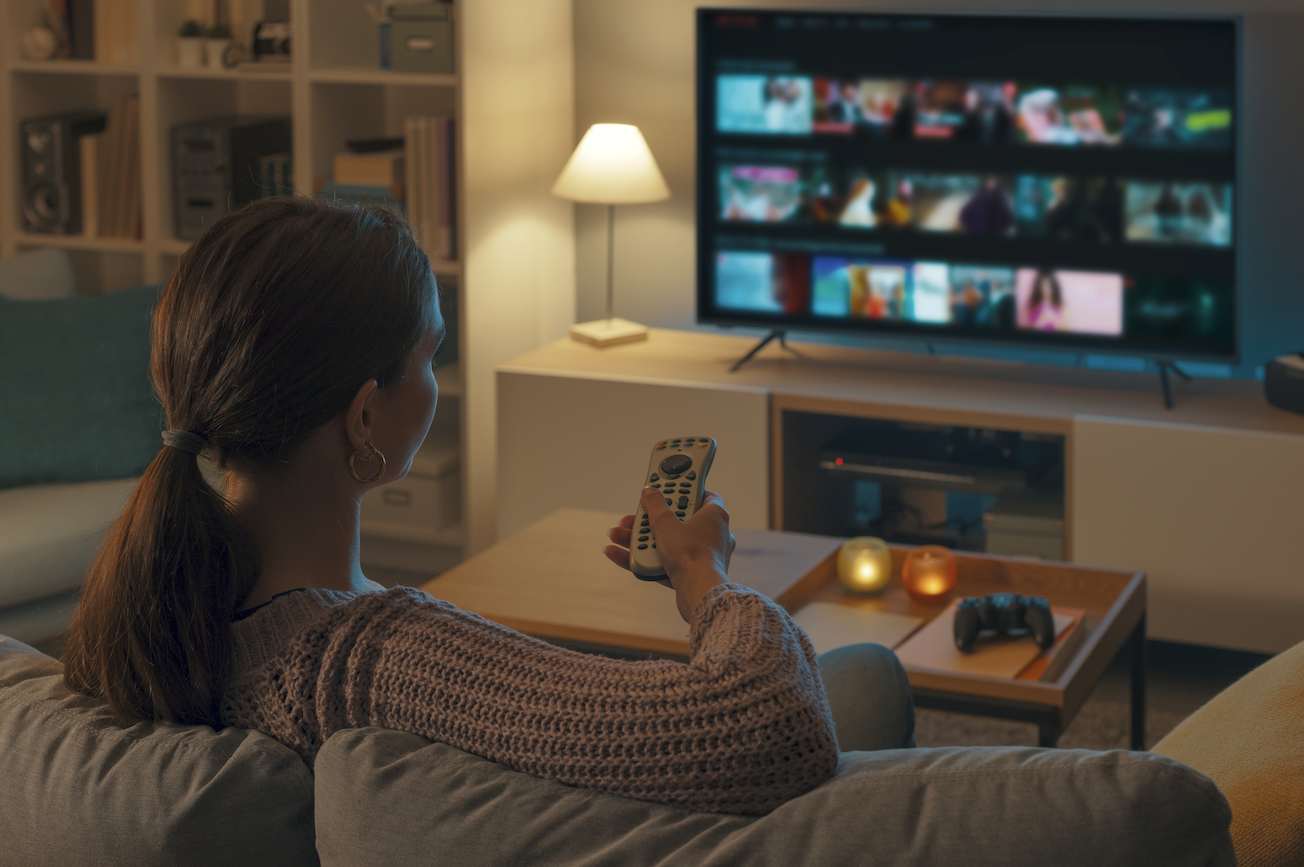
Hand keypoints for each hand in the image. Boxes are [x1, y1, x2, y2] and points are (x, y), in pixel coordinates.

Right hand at [604, 488, 733, 622]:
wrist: (698, 592)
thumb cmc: (691, 554)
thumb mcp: (665, 522)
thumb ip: (655, 505)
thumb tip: (649, 492)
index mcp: (714, 515)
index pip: (701, 494)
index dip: (682, 490)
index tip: (663, 489)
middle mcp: (712, 534)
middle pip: (677, 520)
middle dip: (649, 520)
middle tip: (632, 517)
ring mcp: (702, 555)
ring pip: (668, 542)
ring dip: (640, 539)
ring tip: (617, 536)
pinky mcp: (692, 574)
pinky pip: (665, 561)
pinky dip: (645, 558)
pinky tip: (618, 554)